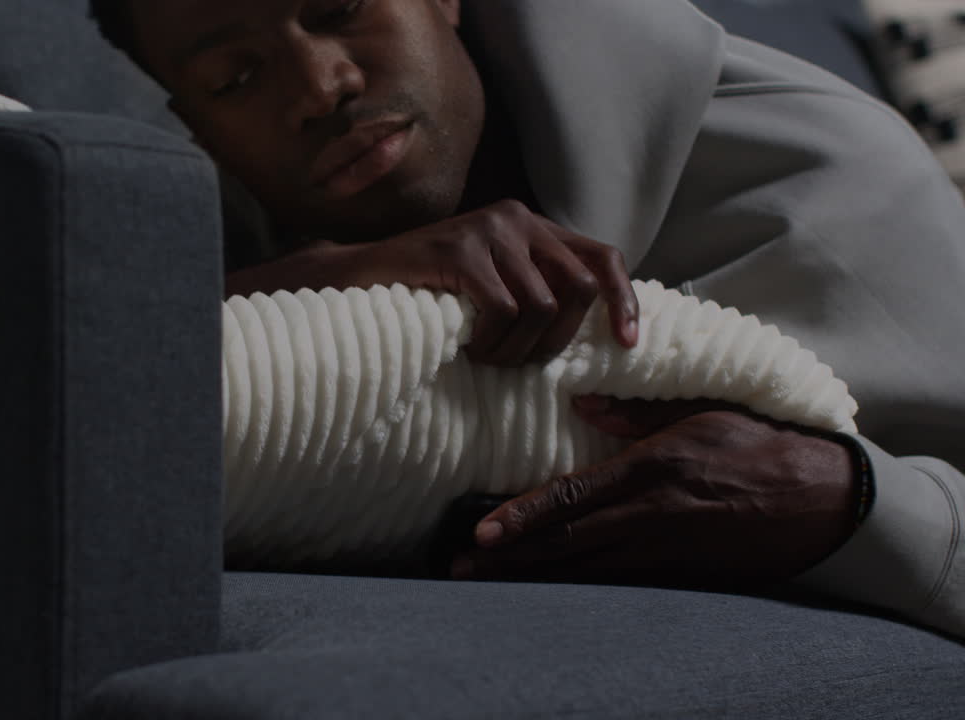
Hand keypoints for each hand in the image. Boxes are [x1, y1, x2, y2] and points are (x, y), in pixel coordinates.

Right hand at [350, 200, 637, 364]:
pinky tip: (470, 348)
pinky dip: (491, 342)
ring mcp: (488, 230)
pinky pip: (502, 311)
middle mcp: (516, 217)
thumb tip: (594, 331)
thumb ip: (535, 287)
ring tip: (487, 357)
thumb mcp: (493, 281)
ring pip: (541, 308)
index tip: (626, 345)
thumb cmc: (428, 290)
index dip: (623, 302)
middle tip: (521, 362)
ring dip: (517, 349)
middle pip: (578, 290)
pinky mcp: (459, 250)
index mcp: (531, 224)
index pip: (602, 258)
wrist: (359, 276)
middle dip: (556, 340)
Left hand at [451, 396, 860, 589]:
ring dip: (533, 577)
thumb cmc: (762, 444)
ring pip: (585, 568)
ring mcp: (664, 549)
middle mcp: (650, 514)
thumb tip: (581, 406)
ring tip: (488, 583)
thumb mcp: (701, 411)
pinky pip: (616, 580)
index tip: (482, 532)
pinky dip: (576, 585)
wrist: (822, 500)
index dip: (523, 516)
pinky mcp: (679, 571)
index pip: (571, 496)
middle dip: (510, 558)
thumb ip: (636, 413)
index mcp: (651, 468)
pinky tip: (546, 589)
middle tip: (462, 569)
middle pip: (566, 543)